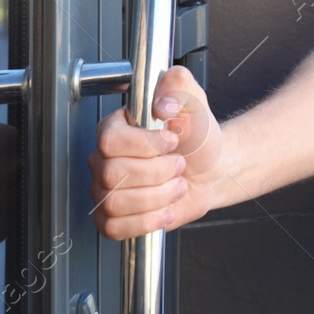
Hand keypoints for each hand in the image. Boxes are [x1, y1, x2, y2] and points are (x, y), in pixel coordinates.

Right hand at [90, 65, 222, 239]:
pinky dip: (146, 222)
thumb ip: (178, 86)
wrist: (209, 169)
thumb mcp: (195, 103)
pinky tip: (165, 209)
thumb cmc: (197, 137)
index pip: (110, 140)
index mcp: (116, 127)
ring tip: (175, 186)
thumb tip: (161, 102)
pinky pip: (113, 227)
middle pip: (112, 174)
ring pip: (115, 202)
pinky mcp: (113, 216)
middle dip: (158, 173)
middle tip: (178, 166)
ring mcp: (105, 188)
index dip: (145, 145)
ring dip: (157, 198)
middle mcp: (104, 157)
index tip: (172, 141)